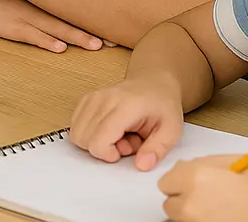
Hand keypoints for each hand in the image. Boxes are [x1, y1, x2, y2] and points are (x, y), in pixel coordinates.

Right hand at [0, 0, 103, 52]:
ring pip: (56, 29)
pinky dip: (46, 41)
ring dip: (76, 37)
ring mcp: (27, 18)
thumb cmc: (0, 1)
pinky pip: (31, 36)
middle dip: (91, 33)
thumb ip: (43, 9)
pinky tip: (59, 48)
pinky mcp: (13, 28)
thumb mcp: (25, 1)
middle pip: (70, 22)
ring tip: (94, 45)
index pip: (73, 14)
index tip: (114, 32)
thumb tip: (63, 19)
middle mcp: (40, 10)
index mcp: (44, 4)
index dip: (93, 23)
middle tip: (112, 42)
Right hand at [70, 74, 184, 170]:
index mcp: (126, 106)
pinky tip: (108, 130)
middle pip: (83, 139)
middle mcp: (104, 99)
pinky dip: (88, 133)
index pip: (98, 141)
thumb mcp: (172, 131)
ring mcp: (93, 97)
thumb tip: (141, 166)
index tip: (126, 151)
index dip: (108, 155)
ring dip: (95, 142)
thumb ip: (157, 150)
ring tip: (118, 136)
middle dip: (102, 150)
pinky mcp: (87, 99)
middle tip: (125, 142)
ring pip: (76, 133)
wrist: (155, 82)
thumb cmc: (163, 105)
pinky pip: (75, 124)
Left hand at [158, 156, 247, 221]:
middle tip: (205, 193)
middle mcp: (190, 204)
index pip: (166, 180)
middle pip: (169, 202)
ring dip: (190, 211)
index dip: (180, 179)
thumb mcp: (233, 163)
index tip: (190, 179)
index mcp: (195, 178)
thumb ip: (204, 163)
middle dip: (183, 196)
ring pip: (180, 217)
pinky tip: (220, 216)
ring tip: (215, 206)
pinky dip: (201, 221)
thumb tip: (188, 167)